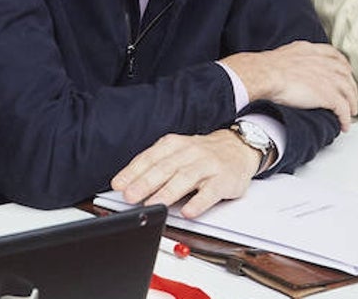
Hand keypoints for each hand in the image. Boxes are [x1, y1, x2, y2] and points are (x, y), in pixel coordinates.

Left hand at [112, 130, 259, 217]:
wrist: (239, 148)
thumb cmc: (202, 154)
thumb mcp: (177, 152)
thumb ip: (155, 166)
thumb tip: (128, 185)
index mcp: (175, 145)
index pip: (151, 157)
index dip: (133, 171)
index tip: (119, 185)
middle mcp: (191, 152)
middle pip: (166, 167)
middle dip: (146, 182)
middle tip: (130, 196)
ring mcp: (209, 165)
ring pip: (186, 178)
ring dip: (168, 192)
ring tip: (153, 205)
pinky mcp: (225, 180)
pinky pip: (211, 192)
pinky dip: (198, 202)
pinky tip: (188, 212)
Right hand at [220, 41, 357, 129]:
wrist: (265, 75)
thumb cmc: (266, 68)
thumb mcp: (284, 54)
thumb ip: (294, 58)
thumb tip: (289, 66)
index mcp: (312, 51)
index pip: (335, 56)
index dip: (343, 66)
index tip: (345, 73)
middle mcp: (324, 63)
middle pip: (346, 75)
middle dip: (351, 87)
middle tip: (351, 98)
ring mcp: (328, 79)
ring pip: (348, 92)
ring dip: (351, 104)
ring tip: (350, 114)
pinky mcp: (327, 95)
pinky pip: (342, 109)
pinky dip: (345, 118)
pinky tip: (344, 125)